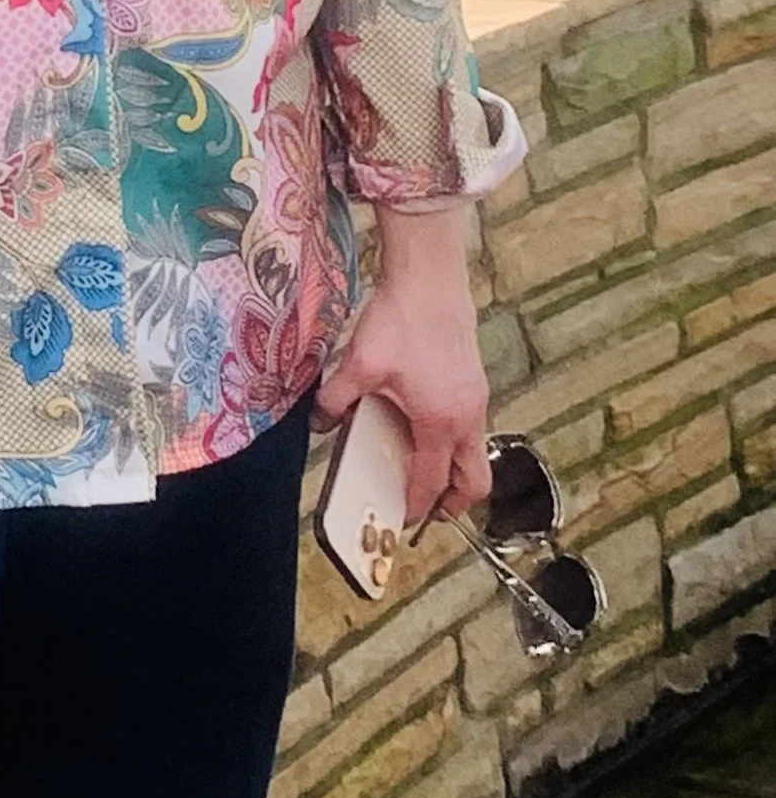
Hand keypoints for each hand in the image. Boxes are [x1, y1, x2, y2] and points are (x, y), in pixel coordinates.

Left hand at [316, 201, 493, 531]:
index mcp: (440, 423)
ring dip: (457, 468)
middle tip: (430, 508)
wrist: (431, 279)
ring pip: (477, 452)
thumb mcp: (359, 364)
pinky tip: (427, 423)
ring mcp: (476, 398)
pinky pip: (473, 426)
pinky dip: (456, 440)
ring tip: (426, 468)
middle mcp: (467, 417)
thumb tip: (319, 421)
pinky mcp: (474, 380)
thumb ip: (337, 399)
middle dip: (455, 501)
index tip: (404, 518)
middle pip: (474, 480)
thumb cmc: (401, 321)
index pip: (431, 482)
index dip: (417, 505)